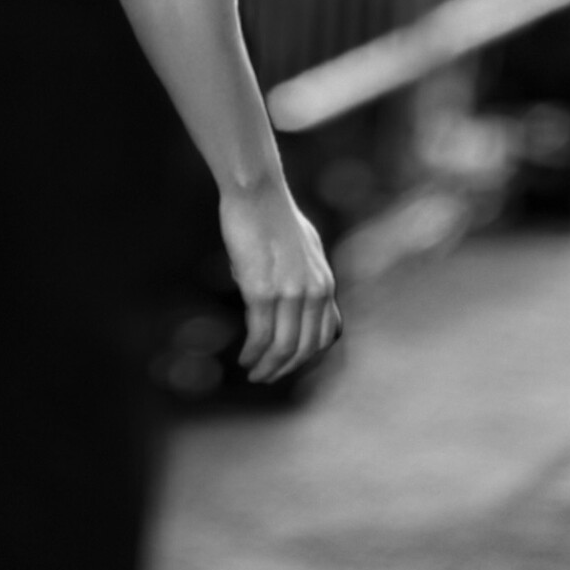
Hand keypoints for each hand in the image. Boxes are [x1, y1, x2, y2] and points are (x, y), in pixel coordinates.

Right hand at [219, 180, 341, 383]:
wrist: (257, 192)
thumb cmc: (275, 215)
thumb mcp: (306, 247)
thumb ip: (309, 276)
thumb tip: (301, 301)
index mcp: (325, 282)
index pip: (324, 336)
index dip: (305, 357)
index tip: (288, 363)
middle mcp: (313, 292)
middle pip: (304, 349)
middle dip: (285, 368)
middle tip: (267, 377)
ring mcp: (289, 293)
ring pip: (282, 348)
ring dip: (267, 367)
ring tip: (253, 373)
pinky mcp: (262, 291)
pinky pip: (260, 335)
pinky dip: (253, 353)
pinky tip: (244, 358)